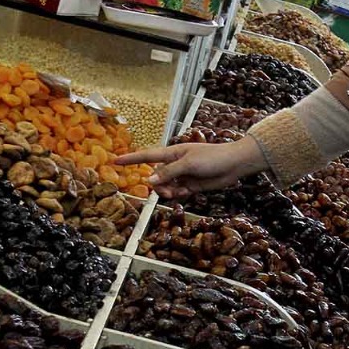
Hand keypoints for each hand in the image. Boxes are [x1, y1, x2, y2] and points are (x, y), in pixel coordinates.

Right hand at [116, 138, 267, 197]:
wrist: (233, 165)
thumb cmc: (212, 158)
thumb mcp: (188, 164)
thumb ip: (168, 173)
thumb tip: (149, 181)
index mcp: (172, 153)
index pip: (146, 156)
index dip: (131, 159)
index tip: (115, 160)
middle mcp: (175, 164)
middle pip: (156, 177)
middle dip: (158, 186)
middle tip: (167, 191)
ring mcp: (182, 175)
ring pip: (165, 187)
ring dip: (168, 192)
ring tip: (178, 192)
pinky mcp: (191, 185)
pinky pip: (177, 192)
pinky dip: (179, 194)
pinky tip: (187, 192)